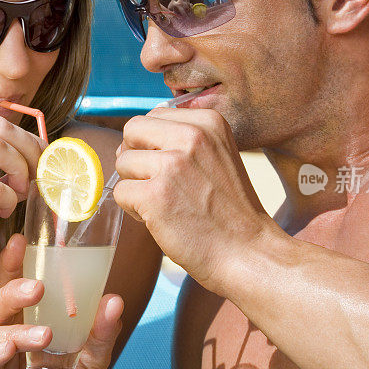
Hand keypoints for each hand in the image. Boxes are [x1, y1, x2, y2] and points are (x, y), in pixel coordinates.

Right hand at [0, 234, 123, 368]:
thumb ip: (98, 338)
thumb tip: (113, 302)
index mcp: (15, 328)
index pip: (10, 291)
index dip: (12, 265)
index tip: (21, 241)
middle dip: (14, 292)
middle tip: (39, 288)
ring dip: (11, 332)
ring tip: (39, 336)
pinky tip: (4, 353)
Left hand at [114, 108, 278, 292]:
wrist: (248, 252)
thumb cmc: (228, 210)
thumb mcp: (217, 155)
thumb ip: (182, 139)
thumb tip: (129, 141)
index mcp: (208, 121)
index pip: (153, 116)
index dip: (153, 145)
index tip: (175, 170)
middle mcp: (191, 135)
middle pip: (132, 131)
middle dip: (137, 158)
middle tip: (159, 184)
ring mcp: (172, 165)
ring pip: (122, 162)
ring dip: (136, 186)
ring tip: (164, 204)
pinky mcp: (155, 195)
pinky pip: (121, 192)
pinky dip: (134, 210)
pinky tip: (160, 220)